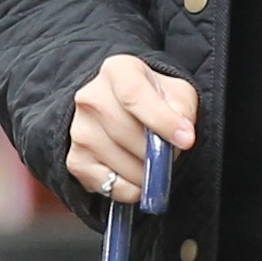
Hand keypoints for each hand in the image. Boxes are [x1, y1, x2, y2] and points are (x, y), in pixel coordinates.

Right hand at [63, 53, 197, 207]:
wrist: (118, 109)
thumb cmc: (152, 100)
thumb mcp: (175, 92)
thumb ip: (182, 107)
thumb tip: (181, 133)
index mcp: (117, 71)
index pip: (134, 96)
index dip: (162, 121)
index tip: (186, 140)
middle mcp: (90, 98)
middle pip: (126, 133)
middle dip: (156, 152)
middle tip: (170, 154)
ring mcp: (79, 131)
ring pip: (122, 164)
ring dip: (148, 172)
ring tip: (152, 161)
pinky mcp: (76, 161)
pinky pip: (113, 186)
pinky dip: (134, 189)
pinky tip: (137, 174)